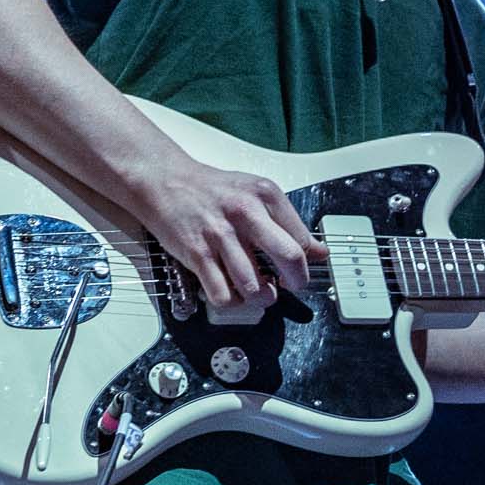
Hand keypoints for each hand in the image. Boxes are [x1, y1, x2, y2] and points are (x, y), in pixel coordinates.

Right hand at [127, 152, 324, 318]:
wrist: (164, 182)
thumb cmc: (211, 190)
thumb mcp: (255, 193)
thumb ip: (288, 222)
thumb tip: (319, 251)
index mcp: (265, 195)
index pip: (302, 239)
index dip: (306, 262)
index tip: (298, 270)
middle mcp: (245, 213)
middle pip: (289, 257)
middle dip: (296, 281)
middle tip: (290, 286)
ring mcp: (220, 235)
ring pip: (255, 286)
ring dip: (263, 298)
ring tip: (261, 293)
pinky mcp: (197, 254)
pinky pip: (223, 295)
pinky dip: (232, 302)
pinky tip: (233, 292)